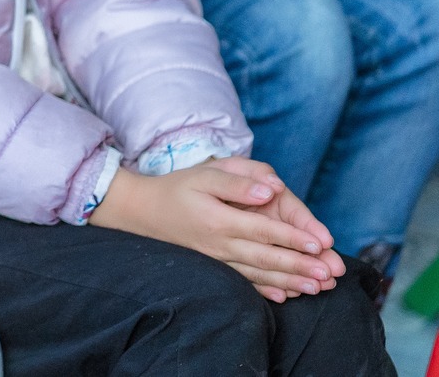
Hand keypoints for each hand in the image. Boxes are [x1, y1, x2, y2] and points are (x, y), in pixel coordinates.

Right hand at [89, 160, 341, 301]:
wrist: (143, 212)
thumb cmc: (178, 188)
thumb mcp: (204, 174)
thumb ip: (237, 180)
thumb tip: (270, 189)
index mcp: (219, 218)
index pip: (262, 229)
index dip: (292, 237)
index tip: (319, 243)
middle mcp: (219, 244)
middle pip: (265, 257)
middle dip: (300, 266)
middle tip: (330, 274)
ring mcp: (217, 259)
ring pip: (259, 274)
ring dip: (290, 282)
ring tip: (318, 288)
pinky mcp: (215, 268)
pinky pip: (244, 283)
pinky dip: (266, 292)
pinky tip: (286, 298)